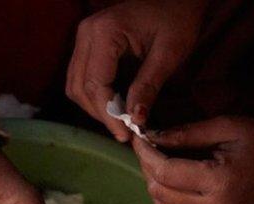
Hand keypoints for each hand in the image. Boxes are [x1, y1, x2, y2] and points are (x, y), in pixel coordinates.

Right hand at [67, 0, 206, 140]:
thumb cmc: (178, 18)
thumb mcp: (169, 53)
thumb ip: (149, 86)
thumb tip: (135, 121)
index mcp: (105, 32)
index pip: (96, 85)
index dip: (108, 115)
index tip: (126, 135)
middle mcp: (86, 34)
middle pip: (80, 88)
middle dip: (101, 114)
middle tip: (125, 132)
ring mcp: (83, 38)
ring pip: (76, 86)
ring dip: (95, 108)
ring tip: (121, 121)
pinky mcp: (87, 45)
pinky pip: (81, 78)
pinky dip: (95, 97)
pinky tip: (116, 105)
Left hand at [135, 117, 253, 203]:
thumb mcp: (227, 127)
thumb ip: (186, 134)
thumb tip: (150, 137)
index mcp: (220, 183)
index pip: (165, 172)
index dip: (145, 154)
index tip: (138, 137)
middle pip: (159, 191)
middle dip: (147, 166)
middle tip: (147, 146)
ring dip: (154, 182)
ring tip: (160, 159)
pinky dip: (168, 194)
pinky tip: (175, 175)